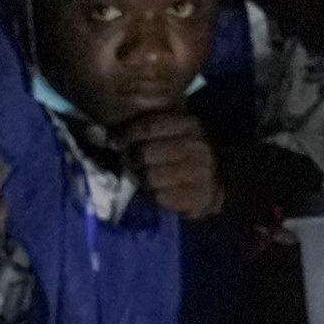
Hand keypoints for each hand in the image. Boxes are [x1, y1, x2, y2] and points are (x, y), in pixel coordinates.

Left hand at [112, 104, 222, 219]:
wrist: (216, 181)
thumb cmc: (184, 155)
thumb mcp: (172, 133)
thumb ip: (148, 130)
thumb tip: (107, 133)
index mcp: (188, 125)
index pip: (148, 126)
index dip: (127, 135)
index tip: (118, 143)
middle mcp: (196, 146)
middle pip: (145, 154)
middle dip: (132, 160)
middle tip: (131, 164)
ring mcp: (200, 172)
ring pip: (151, 177)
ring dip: (142, 181)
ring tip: (145, 179)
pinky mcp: (200, 196)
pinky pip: (161, 198)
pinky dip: (155, 197)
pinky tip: (158, 193)